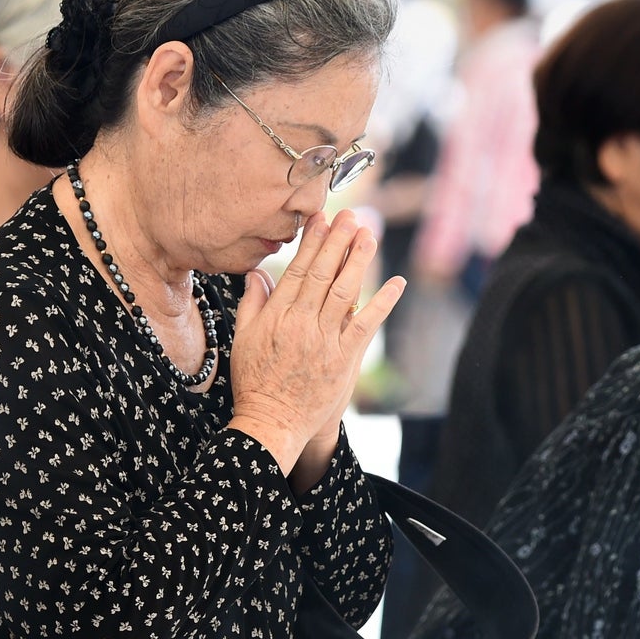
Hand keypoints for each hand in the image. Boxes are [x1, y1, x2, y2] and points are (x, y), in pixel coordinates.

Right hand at [227, 210, 403, 472]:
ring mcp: (325, 340)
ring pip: (344, 291)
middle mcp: (302, 323)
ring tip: (369, 235)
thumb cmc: (254, 382)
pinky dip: (383, 302)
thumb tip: (257, 273)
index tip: (321, 219)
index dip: (312, 242)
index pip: (297, 269)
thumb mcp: (242, 339)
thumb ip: (252, 303)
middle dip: (338, 241)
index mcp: (276, 315)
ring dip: (359, 261)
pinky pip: (366, 325)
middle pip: (323, 273)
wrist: (271, 423)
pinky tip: (397, 283)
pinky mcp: (344, 360)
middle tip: (351, 215)